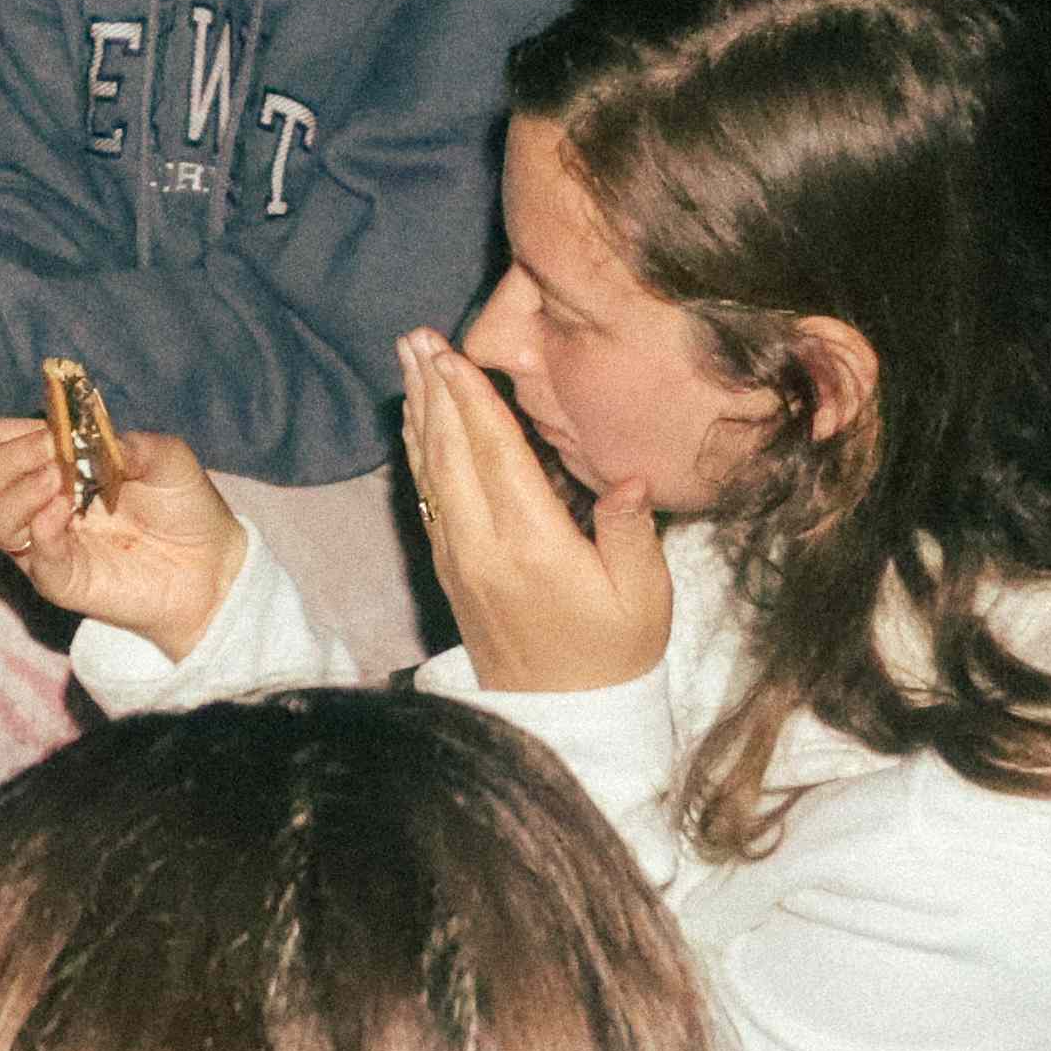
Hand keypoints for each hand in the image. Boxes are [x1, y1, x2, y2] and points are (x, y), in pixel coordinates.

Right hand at [0, 405, 243, 650]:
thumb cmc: (184, 507)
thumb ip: (126, 442)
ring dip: (22, 492)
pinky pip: (29, 555)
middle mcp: (39, 499)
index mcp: (54, 461)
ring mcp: (45, 541)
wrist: (212, 566)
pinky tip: (62, 512)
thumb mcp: (167, 457)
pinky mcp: (59, 578)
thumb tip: (85, 441)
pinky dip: (38, 530)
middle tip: (54, 452)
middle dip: (12, 456)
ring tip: (62, 482)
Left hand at [400, 331, 673, 693]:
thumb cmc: (613, 652)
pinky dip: (419, 449)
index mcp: (531, 547)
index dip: (471, 402)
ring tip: (408, 359)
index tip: (451, 355)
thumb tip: (626, 477)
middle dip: (433, 389)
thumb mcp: (642, 596)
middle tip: (415, 335)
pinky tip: (416, 419)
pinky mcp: (448, 565)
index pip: (495, 458)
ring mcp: (457, 556)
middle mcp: (481, 546)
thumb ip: (630, 533)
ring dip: (418, 410)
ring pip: (430, 470)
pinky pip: (428, 494)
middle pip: (449, 453)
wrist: (559, 715)